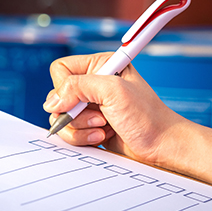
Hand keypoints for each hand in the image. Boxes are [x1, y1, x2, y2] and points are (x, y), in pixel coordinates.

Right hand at [43, 53, 191, 169]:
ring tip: (103, 127)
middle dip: (76, 112)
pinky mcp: (88, 126)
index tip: (80, 101)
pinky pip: (69, 132)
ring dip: (80, 127)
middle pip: (57, 96)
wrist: (160, 145)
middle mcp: (92, 84)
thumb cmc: (146, 116)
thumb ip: (78, 88)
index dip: (65, 87)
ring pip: (60, 117)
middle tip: (101, 116)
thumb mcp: (113, 92)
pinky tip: (102, 137)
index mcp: (99, 65)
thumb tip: (51, 102)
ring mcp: (89, 107)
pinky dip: (82, 138)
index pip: (61, 69)